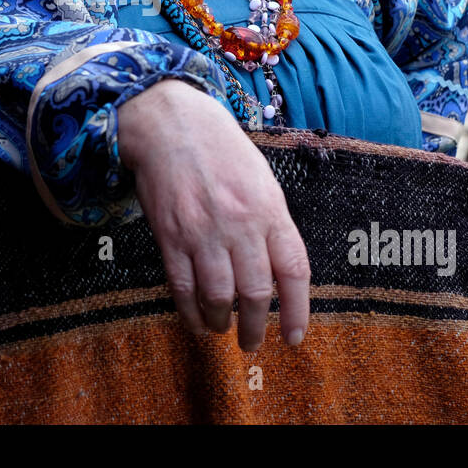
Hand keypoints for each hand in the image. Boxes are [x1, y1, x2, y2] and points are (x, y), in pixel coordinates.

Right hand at [117, 79, 310, 350]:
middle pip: (256, 291)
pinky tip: (197, 323)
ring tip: (224, 331)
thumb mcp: (262, 179)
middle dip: (255, 327)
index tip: (293, 337)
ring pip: (219, 296)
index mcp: (269, 209)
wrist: (170, 123)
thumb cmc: (221, 149)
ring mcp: (202, 232)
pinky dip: (191, 313)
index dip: (297, 310)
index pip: (294, 270)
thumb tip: (279, 270)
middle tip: (252, 343)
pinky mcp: (170, 236)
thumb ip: (272, 223)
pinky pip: (182, 287)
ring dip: (223, 323)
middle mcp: (239, 224)